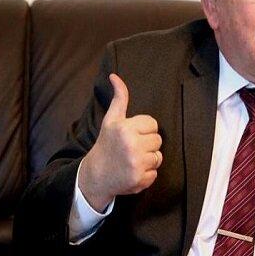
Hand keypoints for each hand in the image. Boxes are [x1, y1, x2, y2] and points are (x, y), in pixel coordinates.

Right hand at [78, 73, 162, 211]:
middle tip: (131, 149)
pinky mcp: (139, 179)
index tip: (132, 135)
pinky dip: (146, 174)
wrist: (95, 175)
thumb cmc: (106, 144)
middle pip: (158, 140)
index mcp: (125, 128)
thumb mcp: (111, 120)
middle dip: (147, 144)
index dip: (144, 130)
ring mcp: (136, 164)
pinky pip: (155, 173)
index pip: (153, 124)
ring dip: (148, 160)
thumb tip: (114, 76)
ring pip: (158, 157)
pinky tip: (133, 172)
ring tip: (132, 160)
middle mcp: (131, 145)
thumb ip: (119, 98)